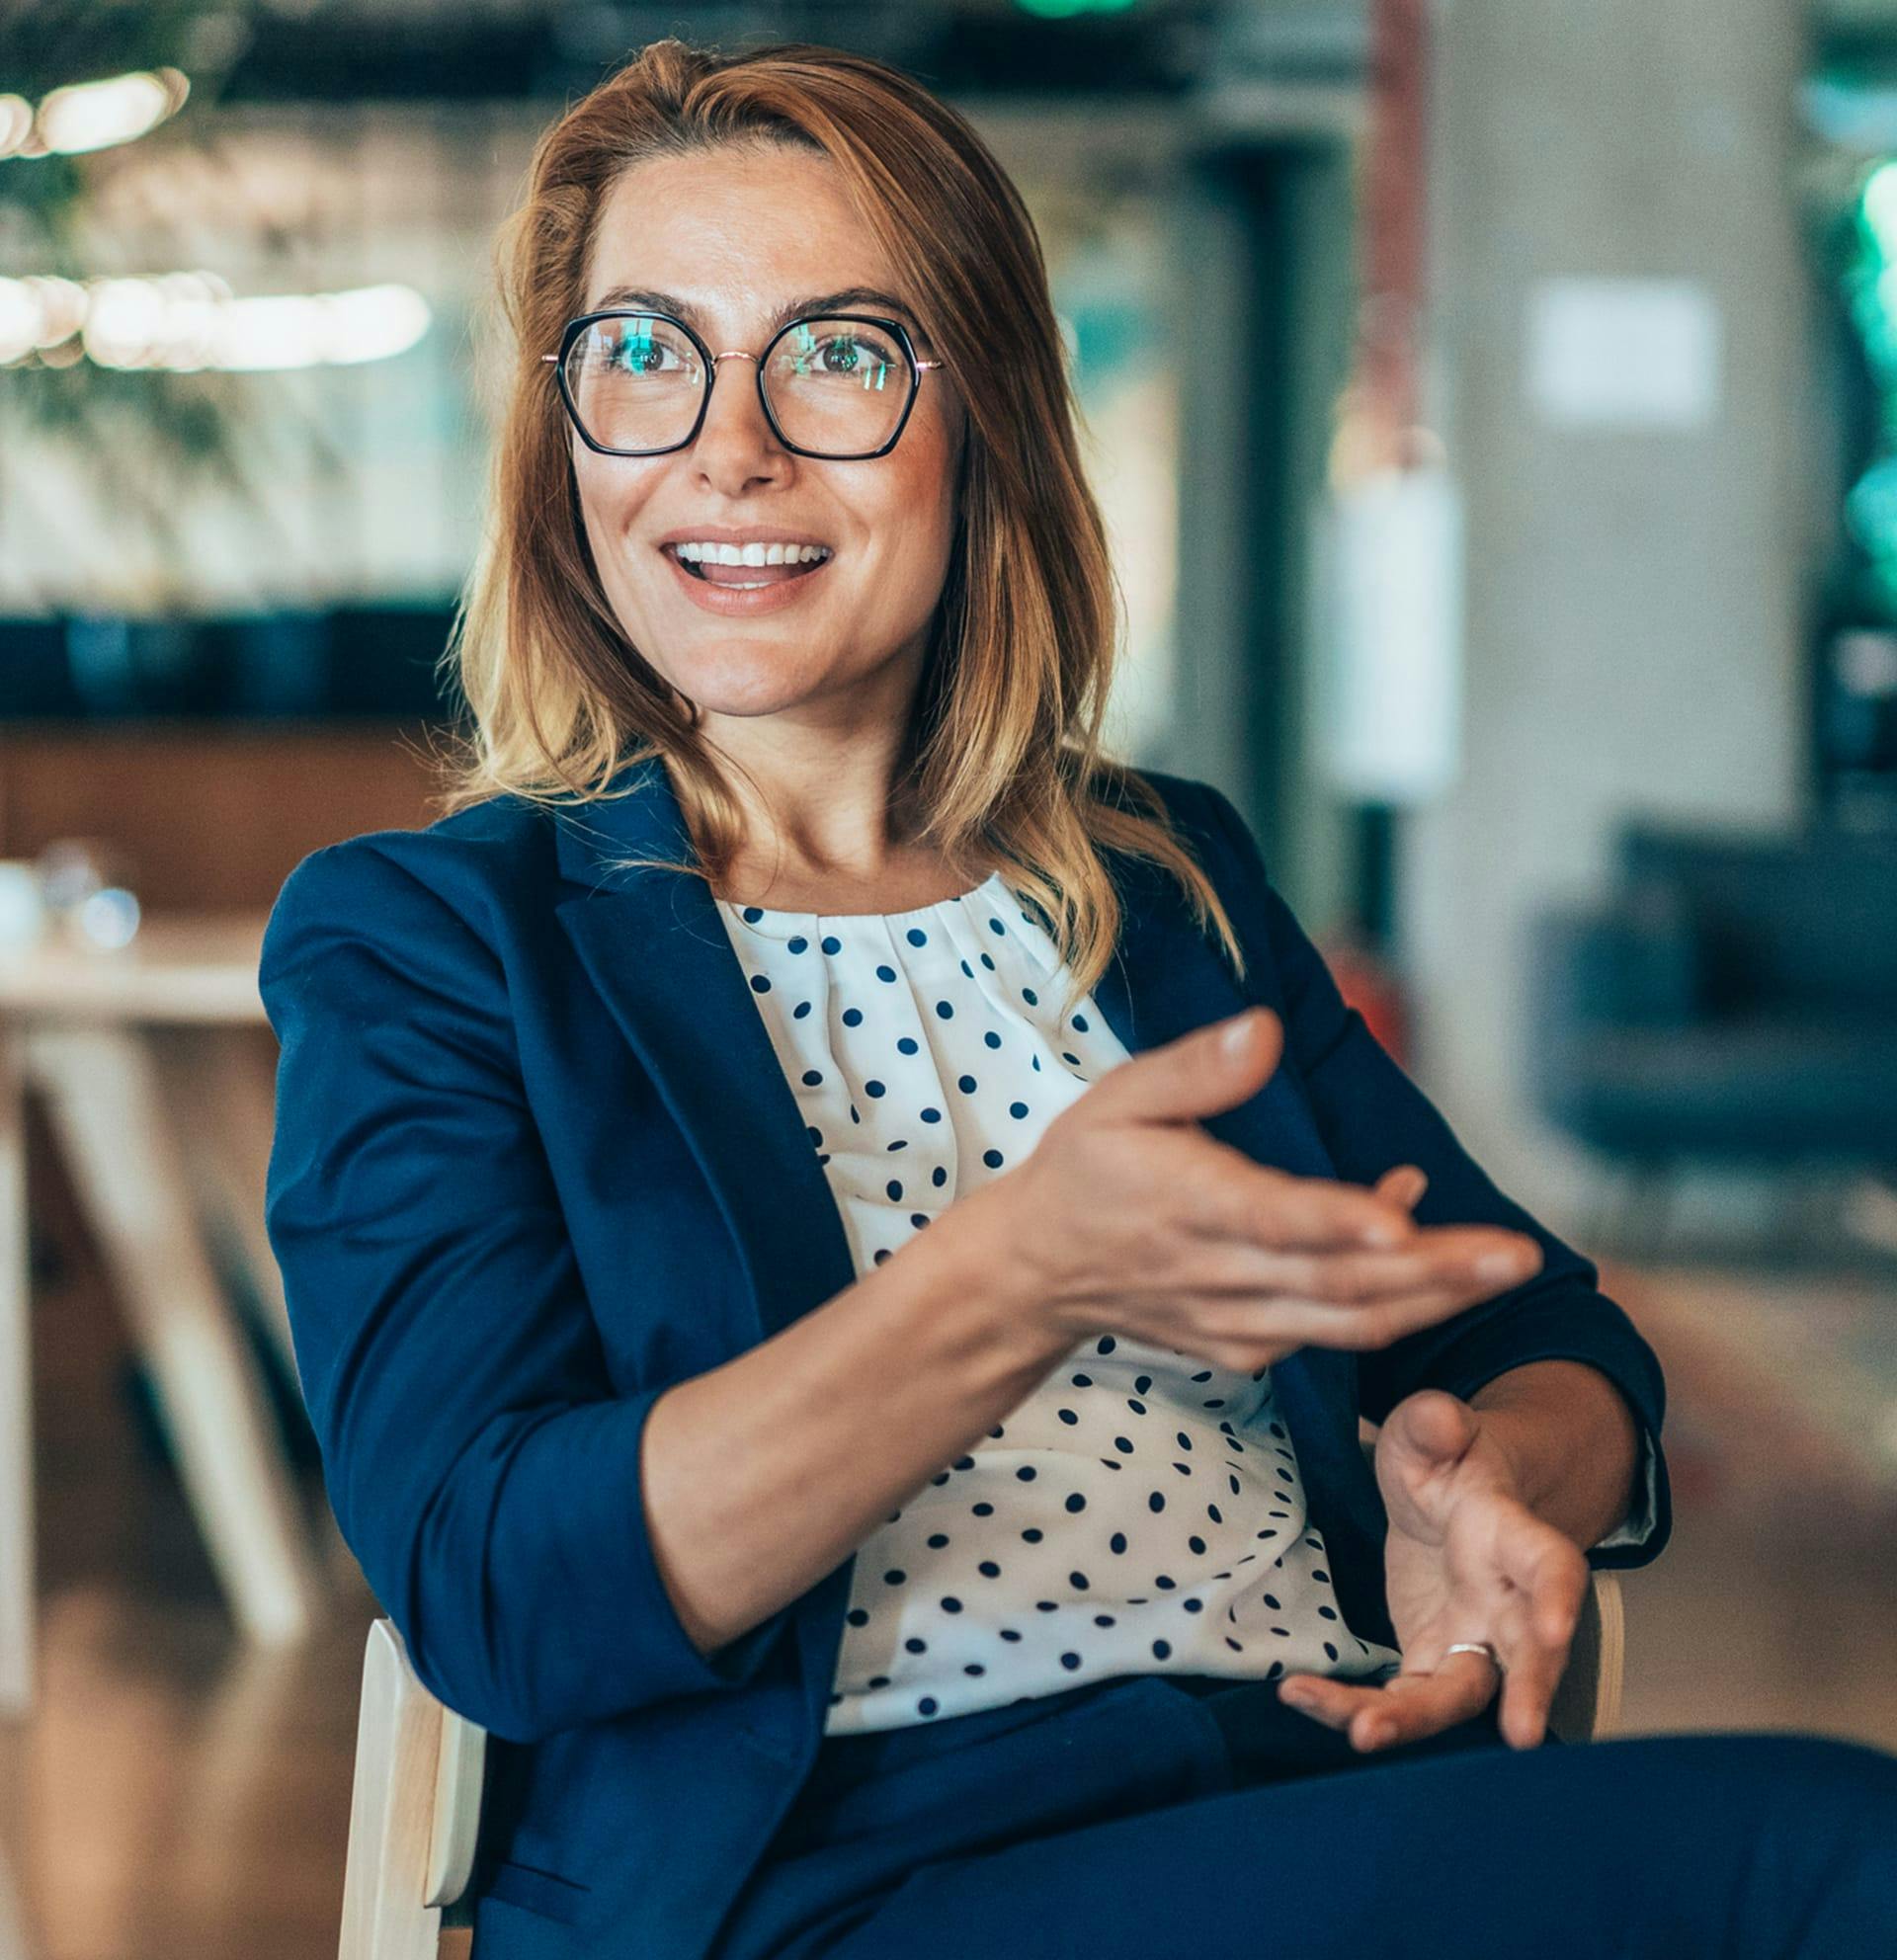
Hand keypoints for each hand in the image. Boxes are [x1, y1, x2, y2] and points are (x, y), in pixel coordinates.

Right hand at [985, 1004, 1543, 1372]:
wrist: (1035, 1273)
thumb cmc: (1083, 1172)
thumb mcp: (1116, 1100)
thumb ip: (1194, 1068)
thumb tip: (1265, 1027)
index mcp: (1185, 1205)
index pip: (1273, 1219)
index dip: (1339, 1224)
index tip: (1403, 1222)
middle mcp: (1218, 1274)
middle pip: (1337, 1283)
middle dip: (1434, 1272)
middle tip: (1517, 1255)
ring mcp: (1236, 1321)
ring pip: (1348, 1320)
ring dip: (1434, 1299)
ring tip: (1508, 1267)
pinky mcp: (1247, 1346)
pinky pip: (1330, 1332)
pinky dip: (1390, 1306)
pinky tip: (1434, 1260)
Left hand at [1274, 1386, 1590, 1753]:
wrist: (1446, 1503)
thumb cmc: (1444, 1462)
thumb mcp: (1430, 1429)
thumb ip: (1433, 1423)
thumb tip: (1439, 1418)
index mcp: (1514, 1537)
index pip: (1552, 1569)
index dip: (1562, 1601)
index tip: (1558, 1632)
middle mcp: (1505, 1604)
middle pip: (1527, 1653)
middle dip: (1529, 1692)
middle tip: (1521, 1736)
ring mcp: (1471, 1641)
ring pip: (1458, 1695)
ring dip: (1415, 1721)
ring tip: (1361, 1734)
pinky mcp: (1429, 1663)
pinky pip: (1402, 1699)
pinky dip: (1357, 1708)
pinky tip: (1300, 1695)